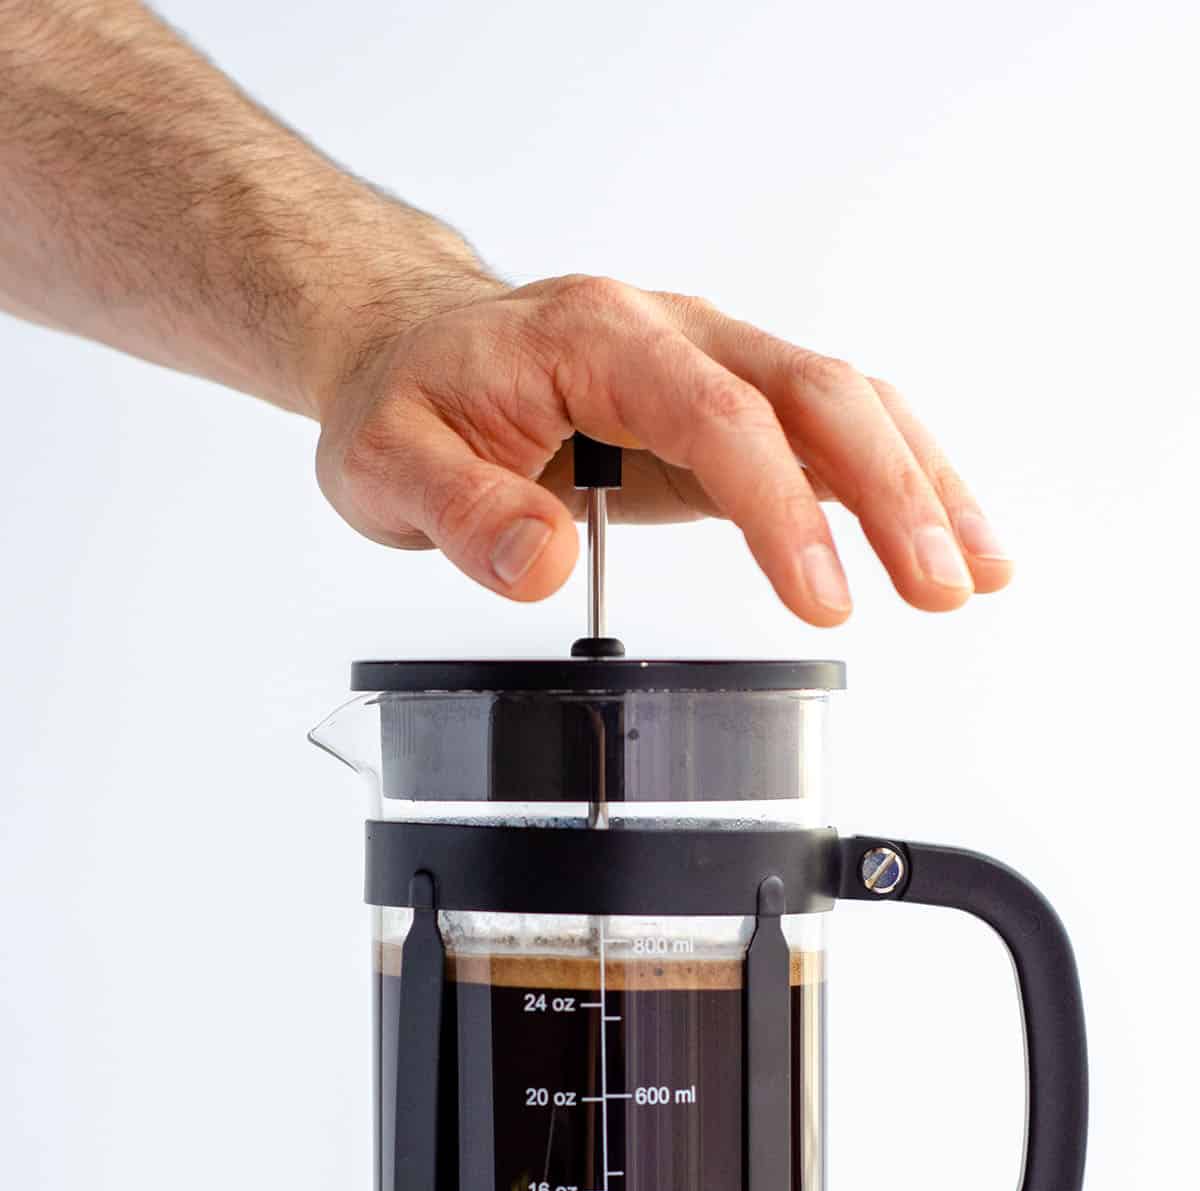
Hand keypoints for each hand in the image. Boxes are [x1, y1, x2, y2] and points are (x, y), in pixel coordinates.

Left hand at [313, 274, 1011, 623]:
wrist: (411, 351)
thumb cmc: (408, 400)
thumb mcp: (390, 464)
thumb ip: (463, 511)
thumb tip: (542, 561)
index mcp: (598, 339)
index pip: (718, 415)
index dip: (780, 508)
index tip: (822, 598)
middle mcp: (675, 336)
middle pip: (815, 393)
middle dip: (891, 491)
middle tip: (939, 589)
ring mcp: (712, 365)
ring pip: (847, 403)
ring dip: (918, 484)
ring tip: (975, 574)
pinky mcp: (728, 407)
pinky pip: (831, 431)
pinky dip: (893, 482)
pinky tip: (940, 542)